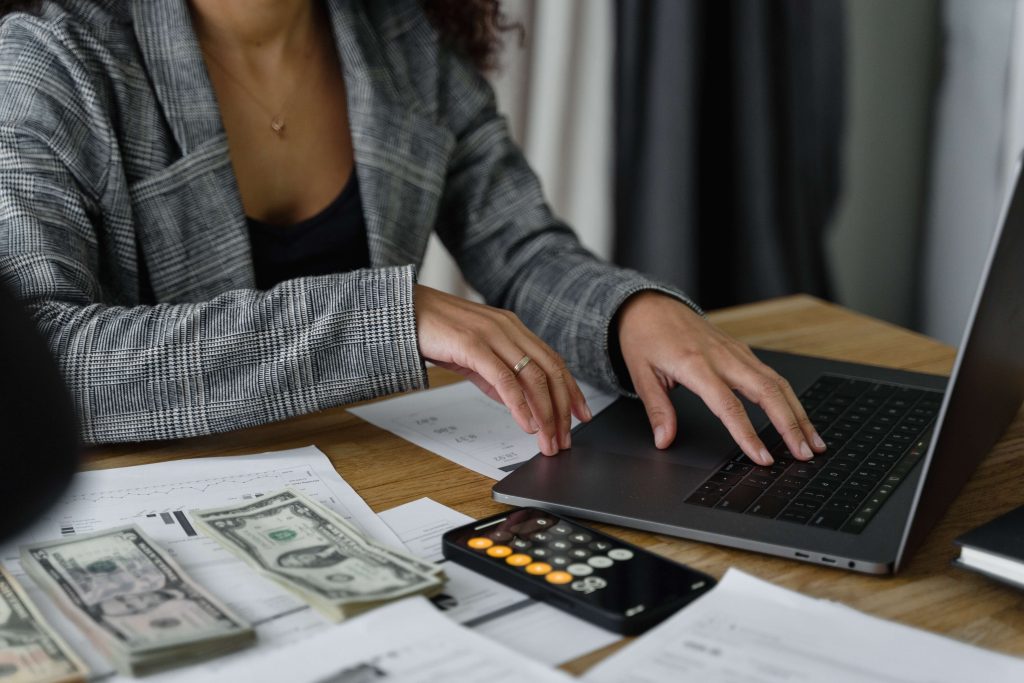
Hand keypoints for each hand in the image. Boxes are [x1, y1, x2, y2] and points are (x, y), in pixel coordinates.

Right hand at [414, 285, 591, 455]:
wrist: (402, 311)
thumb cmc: (436, 331)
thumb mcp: (475, 355)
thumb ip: (496, 375)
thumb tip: (517, 402)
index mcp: (513, 328)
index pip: (553, 361)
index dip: (571, 390)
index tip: (582, 414)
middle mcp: (509, 329)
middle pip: (550, 371)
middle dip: (563, 408)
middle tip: (566, 438)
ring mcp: (493, 335)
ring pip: (533, 377)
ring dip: (545, 413)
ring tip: (548, 439)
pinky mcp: (473, 345)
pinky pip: (505, 379)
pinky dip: (520, 405)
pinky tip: (526, 424)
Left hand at [617, 292, 824, 465]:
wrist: (650, 304)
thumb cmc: (644, 337)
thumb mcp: (641, 374)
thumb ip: (657, 410)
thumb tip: (664, 440)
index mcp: (695, 364)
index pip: (728, 406)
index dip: (747, 434)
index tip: (762, 458)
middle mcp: (722, 356)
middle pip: (767, 392)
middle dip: (790, 425)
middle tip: (804, 454)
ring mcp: (736, 352)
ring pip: (777, 383)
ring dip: (798, 413)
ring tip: (813, 442)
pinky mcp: (742, 351)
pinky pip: (772, 375)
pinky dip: (789, 398)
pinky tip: (798, 416)